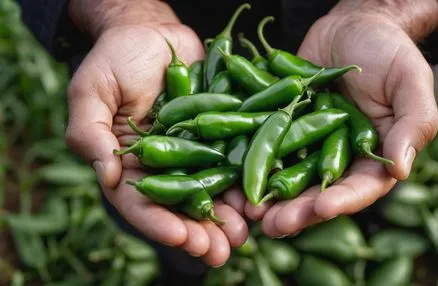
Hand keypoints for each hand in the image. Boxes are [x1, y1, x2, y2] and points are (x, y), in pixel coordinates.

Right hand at [65, 0, 247, 265]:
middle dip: (199, 232)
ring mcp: (193, 152)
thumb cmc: (115, 59)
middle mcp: (163, 164)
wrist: (154, 32)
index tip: (182, 238)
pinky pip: (234, 162)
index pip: (140, 202)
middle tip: (219, 253)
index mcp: (128, 163)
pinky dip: (245, 183)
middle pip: (180, 207)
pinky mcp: (219, 135)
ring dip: (227, 219)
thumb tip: (106, 176)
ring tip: (242, 238)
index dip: (159, 223)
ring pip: (211, 192)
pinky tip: (259, 203)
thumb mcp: (91, 91)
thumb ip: (91, 134)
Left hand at [245, 0, 437, 236]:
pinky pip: (266, 147)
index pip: (360, 188)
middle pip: (317, 192)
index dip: (341, 201)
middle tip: (273, 224)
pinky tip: (233, 177)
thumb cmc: (389, 51)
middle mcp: (338, 157)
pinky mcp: (283, 127)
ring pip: (287, 177)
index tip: (321, 208)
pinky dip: (250, 163)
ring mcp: (308, 143)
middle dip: (296, 211)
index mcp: (373, 156)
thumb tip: (400, 170)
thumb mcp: (410, 81)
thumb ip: (414, 124)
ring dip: (268, 197)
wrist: (351, 26)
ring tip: (249, 211)